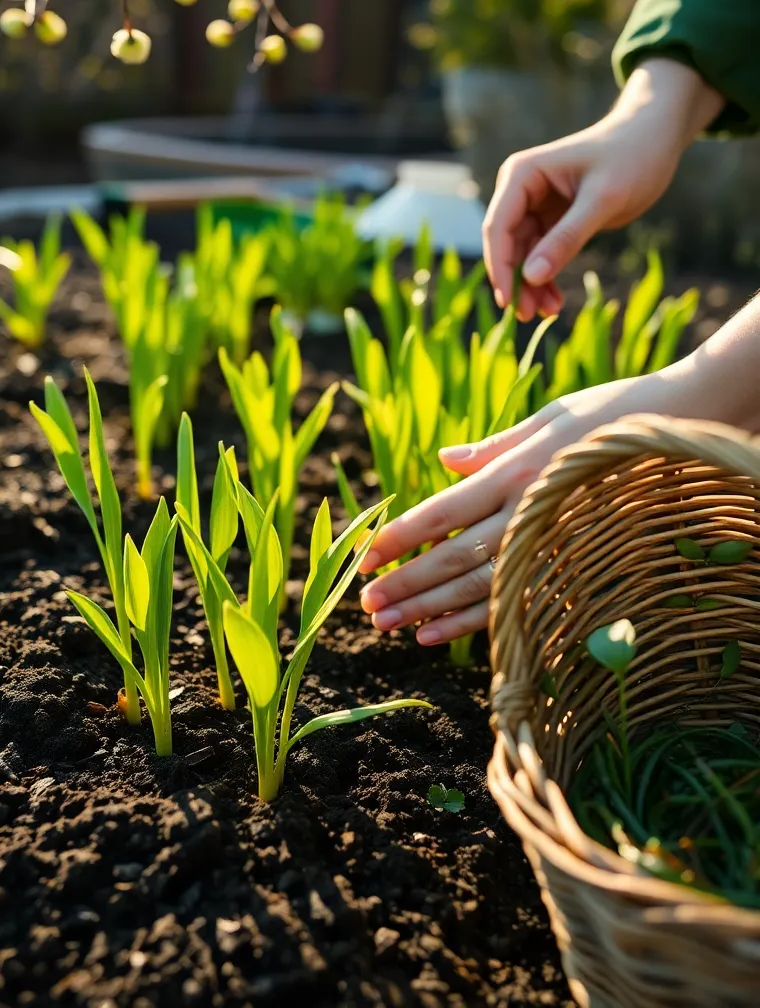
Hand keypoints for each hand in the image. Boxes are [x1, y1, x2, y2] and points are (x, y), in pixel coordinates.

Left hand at [359, 372, 678, 647]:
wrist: (684, 429)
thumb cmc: (610, 414)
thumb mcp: (548, 418)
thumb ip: (493, 447)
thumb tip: (445, 460)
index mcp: (515, 471)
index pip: (444, 511)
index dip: (401, 536)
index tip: (365, 556)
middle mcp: (528, 510)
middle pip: (454, 557)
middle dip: (406, 582)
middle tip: (365, 605)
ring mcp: (551, 540)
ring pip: (479, 586)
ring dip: (428, 608)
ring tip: (387, 625)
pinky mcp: (571, 560)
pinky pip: (516, 598)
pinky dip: (472, 621)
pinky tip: (435, 634)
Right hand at [484, 59, 724, 320]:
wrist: (654, 140)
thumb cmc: (632, 158)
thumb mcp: (603, 200)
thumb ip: (567, 237)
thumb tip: (532, 276)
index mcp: (522, 174)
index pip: (498, 226)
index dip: (501, 266)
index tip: (510, 302)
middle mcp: (520, 188)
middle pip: (505, 244)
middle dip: (516, 280)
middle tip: (529, 317)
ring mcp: (534, 204)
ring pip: (522, 254)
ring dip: (532, 285)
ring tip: (549, 313)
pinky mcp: (551, 219)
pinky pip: (540, 254)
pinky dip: (546, 278)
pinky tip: (556, 301)